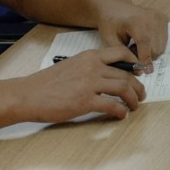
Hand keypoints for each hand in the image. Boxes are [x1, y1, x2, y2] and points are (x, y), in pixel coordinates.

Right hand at [12, 48, 145, 122]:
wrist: (28, 94)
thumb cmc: (46, 83)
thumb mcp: (71, 66)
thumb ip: (89, 67)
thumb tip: (107, 76)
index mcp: (90, 57)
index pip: (120, 53)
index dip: (134, 63)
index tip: (140, 72)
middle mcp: (93, 67)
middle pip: (126, 74)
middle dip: (138, 86)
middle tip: (141, 94)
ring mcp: (90, 84)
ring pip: (123, 88)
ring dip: (133, 98)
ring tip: (135, 105)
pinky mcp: (85, 101)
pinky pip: (112, 105)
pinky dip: (121, 111)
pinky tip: (122, 115)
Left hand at [96, 0, 167, 63]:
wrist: (115, 7)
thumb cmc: (110, 24)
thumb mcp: (109, 40)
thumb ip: (123, 55)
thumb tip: (137, 69)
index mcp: (136, 20)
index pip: (145, 43)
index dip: (145, 59)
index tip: (143, 71)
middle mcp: (152, 16)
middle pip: (156, 47)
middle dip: (145, 55)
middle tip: (132, 51)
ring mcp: (159, 16)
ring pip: (161, 45)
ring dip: (150, 51)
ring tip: (137, 45)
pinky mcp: (163, 18)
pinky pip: (163, 39)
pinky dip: (154, 44)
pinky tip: (143, 39)